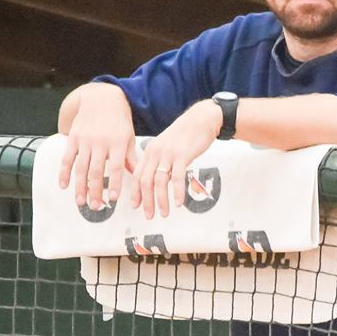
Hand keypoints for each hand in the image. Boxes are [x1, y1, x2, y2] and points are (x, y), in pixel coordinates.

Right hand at [57, 82, 137, 208]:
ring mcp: (85, 140)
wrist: (101, 99)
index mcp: (117, 143)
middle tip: (95, 206)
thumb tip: (137, 177)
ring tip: (81, 202)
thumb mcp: (128, 137)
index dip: (114, 184)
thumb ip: (130, 158)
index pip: (115, 167)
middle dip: (95, 191)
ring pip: (81, 167)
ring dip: (80, 186)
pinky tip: (63, 186)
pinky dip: (64, 173)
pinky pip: (67, 158)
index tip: (114, 199)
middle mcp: (100, 142)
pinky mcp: (73, 138)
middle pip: (96, 171)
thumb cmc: (118, 121)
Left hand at [130, 100, 221, 218]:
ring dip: (160, 200)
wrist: (201, 119)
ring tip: (164, 213)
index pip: (137, 175)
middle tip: (149, 215)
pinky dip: (177, 192)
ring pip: (159, 182)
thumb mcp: (166, 146)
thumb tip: (157, 180)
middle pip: (145, 181)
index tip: (136, 206)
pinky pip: (177, 177)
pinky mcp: (182, 155)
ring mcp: (168, 154)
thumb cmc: (185, 134)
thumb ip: (159, 161)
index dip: (135, 193)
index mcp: (150, 151)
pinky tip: (178, 203)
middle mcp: (156, 153)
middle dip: (146, 201)